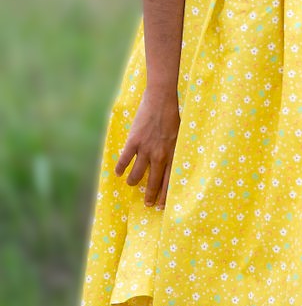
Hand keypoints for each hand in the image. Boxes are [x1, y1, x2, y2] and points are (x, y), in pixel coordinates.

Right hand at [115, 86, 179, 207]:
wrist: (161, 100)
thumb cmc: (173, 116)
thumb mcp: (179, 136)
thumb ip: (174, 150)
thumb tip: (171, 162)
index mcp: (172, 154)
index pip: (169, 181)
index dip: (165, 195)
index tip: (162, 205)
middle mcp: (159, 155)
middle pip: (154, 181)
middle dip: (151, 195)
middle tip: (148, 204)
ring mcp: (146, 149)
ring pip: (137, 173)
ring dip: (133, 181)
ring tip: (131, 185)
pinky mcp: (134, 141)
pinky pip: (125, 159)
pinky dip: (121, 167)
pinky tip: (118, 173)